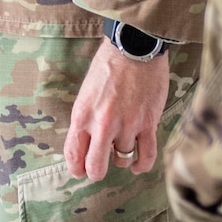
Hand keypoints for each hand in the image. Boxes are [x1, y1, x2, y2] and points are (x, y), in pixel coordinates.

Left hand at [63, 34, 171, 180]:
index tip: (78, 172)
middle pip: (96, 166)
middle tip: (97, 170)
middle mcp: (102, 124)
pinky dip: (142, 165)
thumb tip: (86, 143)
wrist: (133, 49)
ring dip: (121, 158)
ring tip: (120, 150)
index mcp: (82, 114)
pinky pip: (146, 156)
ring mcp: (127, 126)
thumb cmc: (107, 66)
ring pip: (122, 160)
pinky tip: (138, 166)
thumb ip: (86, 118)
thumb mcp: (86, 92)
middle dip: (95, 172)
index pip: (74, 152)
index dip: (75, 168)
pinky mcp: (148, 124)